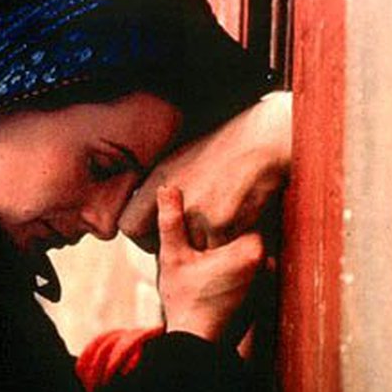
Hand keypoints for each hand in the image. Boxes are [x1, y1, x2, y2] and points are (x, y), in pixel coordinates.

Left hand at [120, 91, 291, 252]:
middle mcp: (171, 197)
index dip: (142, 238)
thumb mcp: (183, 158)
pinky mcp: (219, 222)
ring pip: (191, 251)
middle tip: (192, 244)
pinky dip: (228, 247)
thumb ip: (164, 187)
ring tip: (222, 233)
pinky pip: (217, 251)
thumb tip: (149, 207)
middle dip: (174, 250)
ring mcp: (195, 210)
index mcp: (159, 179)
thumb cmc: (227, 148)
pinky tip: (240, 229)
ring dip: (205, 250)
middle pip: (158, 245)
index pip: (128, 225)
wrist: (262, 140)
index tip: (158, 238)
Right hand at [157, 186, 262, 341]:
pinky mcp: (265, 297)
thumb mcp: (173, 256)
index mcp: (252, 250)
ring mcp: (269, 283)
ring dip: (236, 251)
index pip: (248, 213)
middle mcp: (269, 265)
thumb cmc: (185, 301)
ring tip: (212, 253)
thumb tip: (168, 188)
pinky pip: (254, 272)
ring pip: (252, 253)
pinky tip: (218, 275)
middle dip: (231, 230)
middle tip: (210, 230)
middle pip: (252, 232)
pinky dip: (239, 270)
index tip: (218, 202)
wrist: (197, 346)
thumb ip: (172, 221)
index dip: (229, 209)